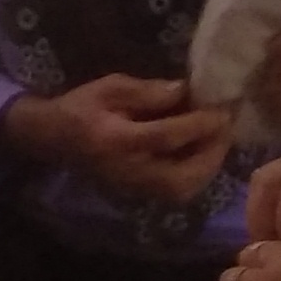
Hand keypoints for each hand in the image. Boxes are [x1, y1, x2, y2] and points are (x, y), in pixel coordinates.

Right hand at [4, 75, 235, 205]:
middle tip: (227, 129)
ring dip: (207, 167)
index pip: (166, 137)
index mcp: (117, 140)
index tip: (223, 109)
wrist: (53, 139)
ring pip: (181, 190)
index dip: (199, 124)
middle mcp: (128, 170)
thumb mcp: (110, 87)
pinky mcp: (137, 193)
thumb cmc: (81, 107)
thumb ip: (147, 91)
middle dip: (211, 154)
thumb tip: (184, 91)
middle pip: (181, 177)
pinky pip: (175, 192)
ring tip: (219, 140)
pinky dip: (196, 175)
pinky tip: (203, 153)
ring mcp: (133, 187)